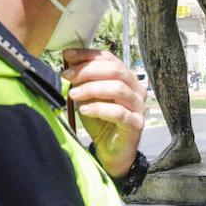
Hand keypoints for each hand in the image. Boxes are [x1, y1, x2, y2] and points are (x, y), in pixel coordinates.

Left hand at [63, 49, 145, 178]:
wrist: (110, 151)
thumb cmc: (101, 122)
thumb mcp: (89, 97)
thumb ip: (84, 80)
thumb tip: (68, 61)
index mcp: (127, 78)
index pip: (110, 59)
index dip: (88, 55)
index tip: (67, 56)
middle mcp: (136, 90)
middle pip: (115, 70)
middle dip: (88, 71)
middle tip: (68, 76)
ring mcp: (138, 107)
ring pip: (118, 88)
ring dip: (92, 88)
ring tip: (74, 95)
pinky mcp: (135, 124)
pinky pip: (119, 112)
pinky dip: (99, 108)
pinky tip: (85, 110)